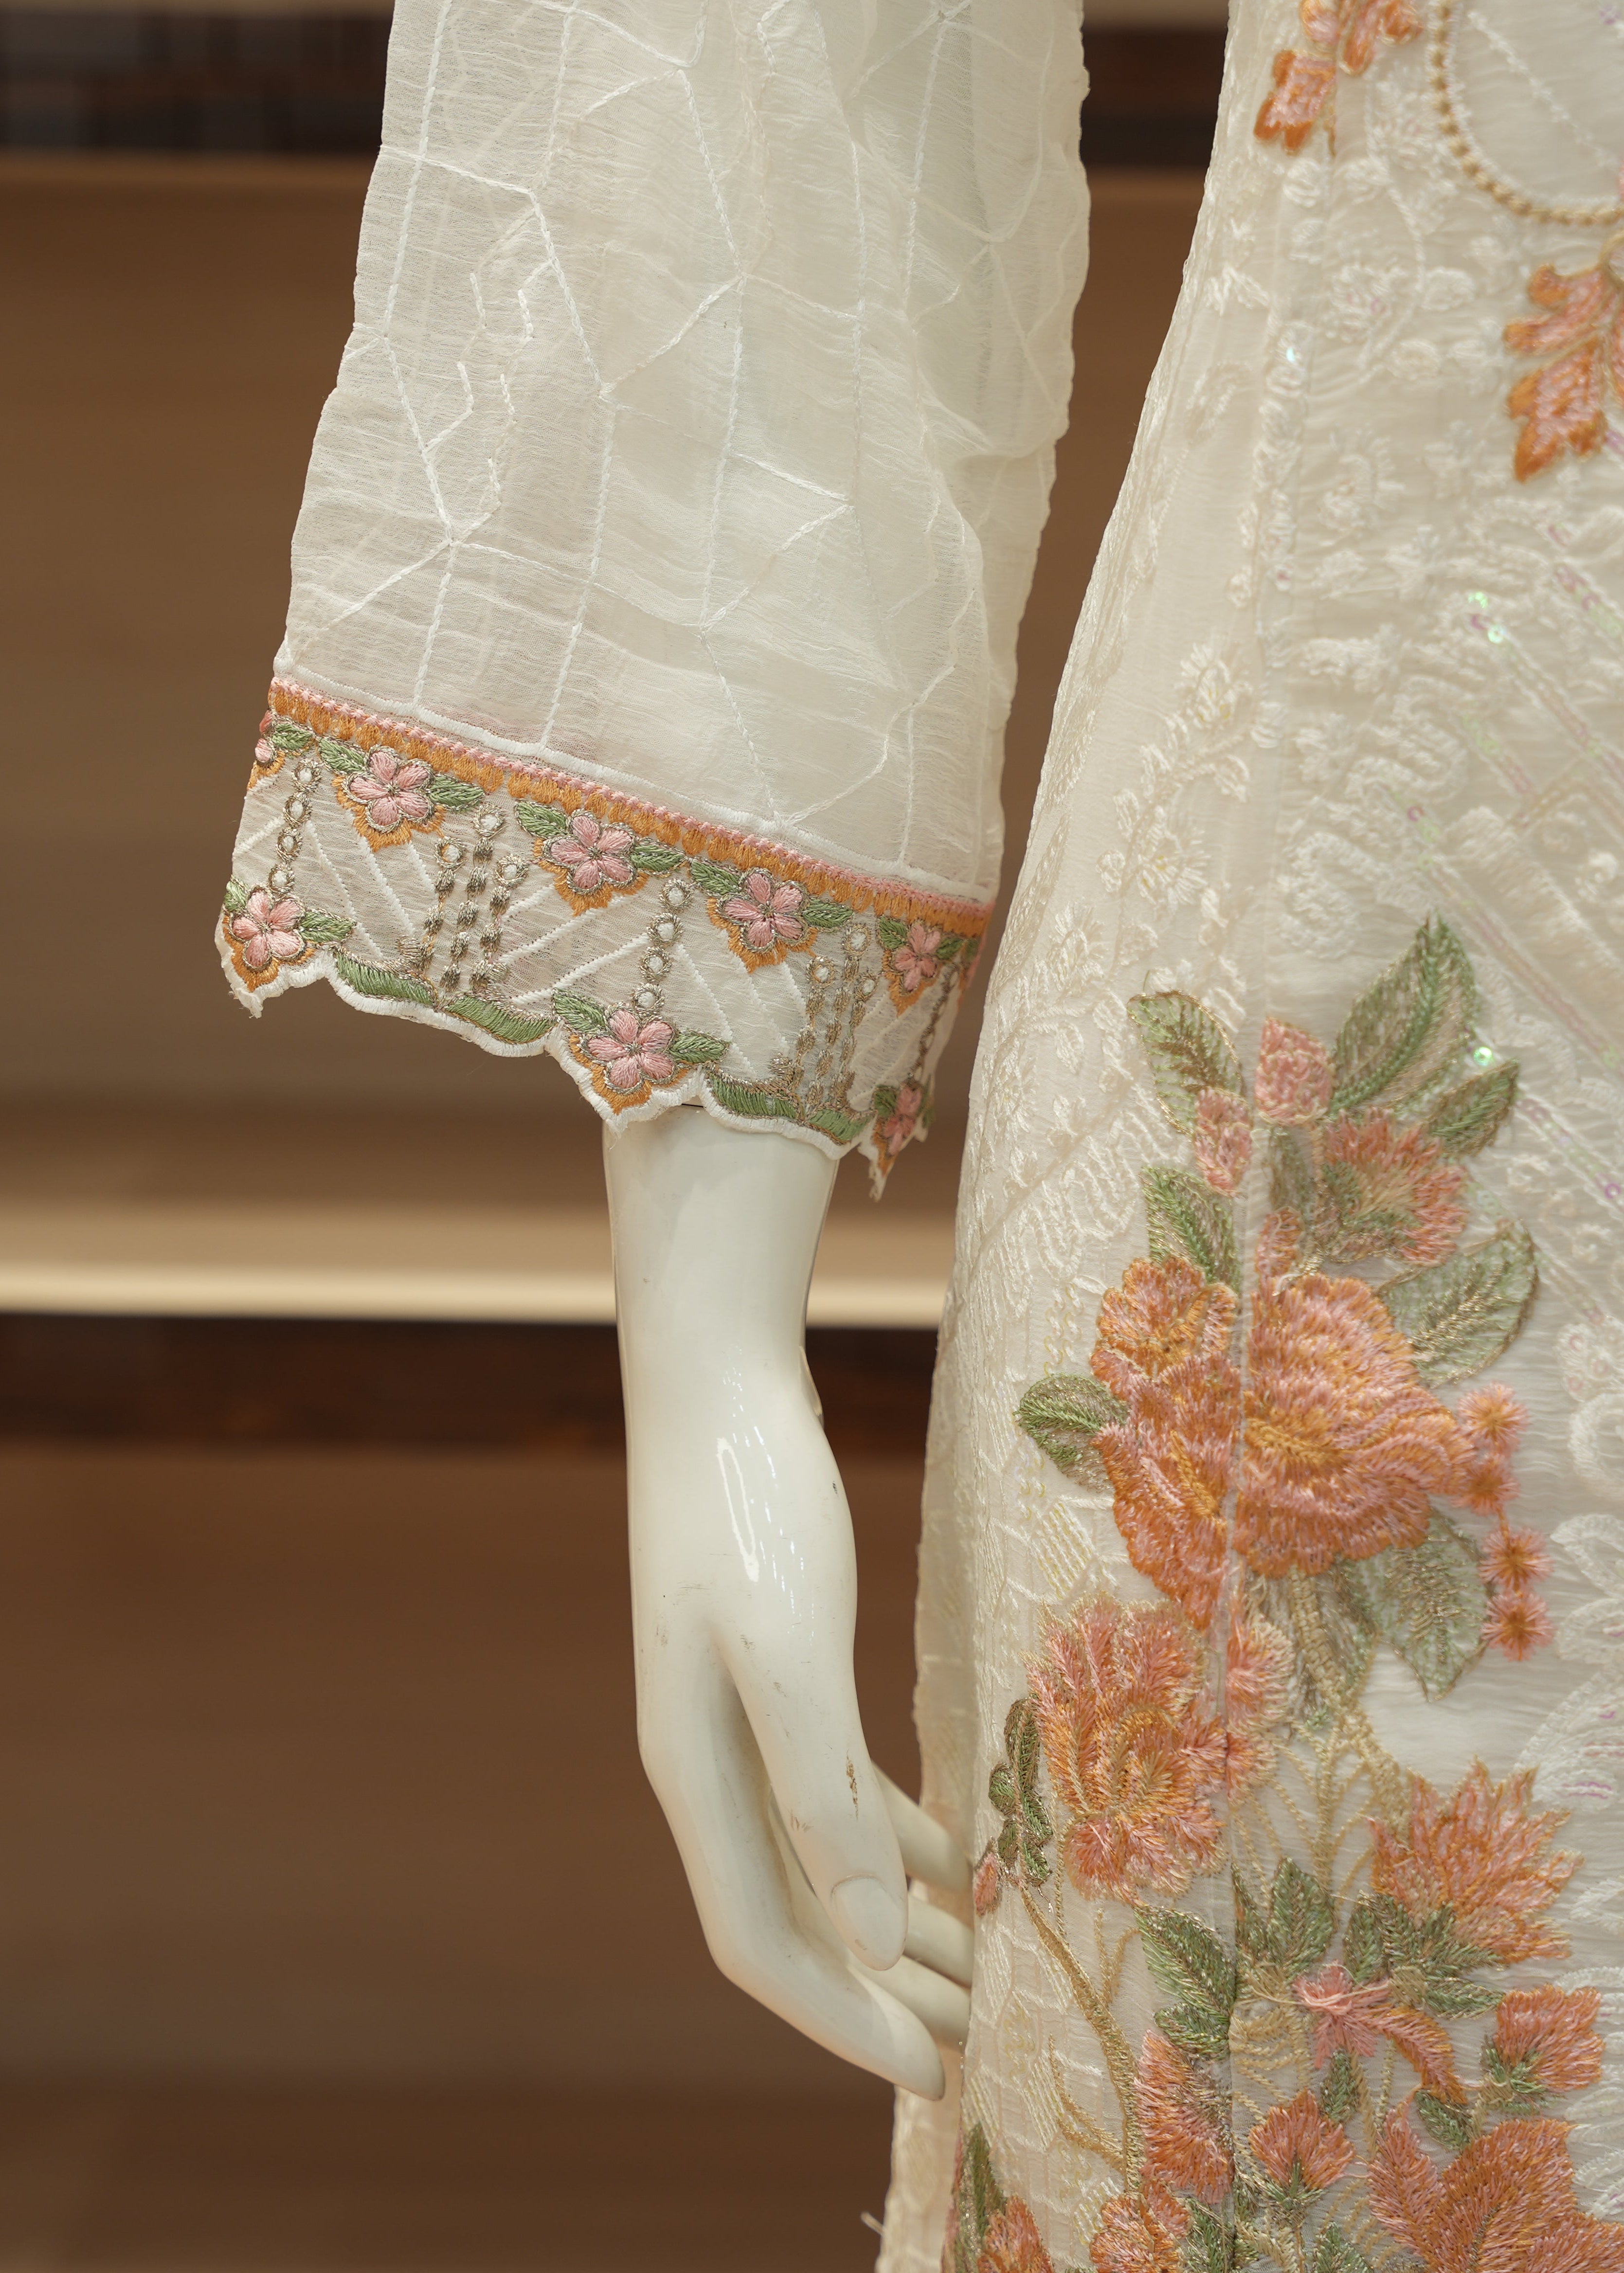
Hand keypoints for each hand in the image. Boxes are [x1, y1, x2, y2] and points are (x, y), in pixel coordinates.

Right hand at [605, 1106, 971, 2096]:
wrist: (717, 1383)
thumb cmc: (749, 1506)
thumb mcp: (788, 1651)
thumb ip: (821, 1790)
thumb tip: (870, 1930)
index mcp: (698, 1773)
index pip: (761, 1940)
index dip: (843, 2018)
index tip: (934, 2078)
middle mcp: (713, 1762)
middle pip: (798, 1913)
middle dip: (882, 1988)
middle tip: (982, 2039)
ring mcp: (744, 1716)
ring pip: (824, 1858)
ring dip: (897, 1923)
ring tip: (984, 1968)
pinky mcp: (783, 1670)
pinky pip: (840, 1792)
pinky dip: (897, 1840)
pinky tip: (958, 1857)